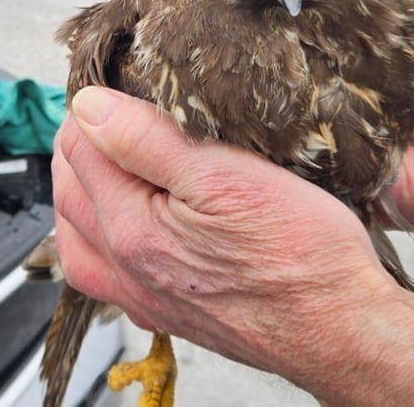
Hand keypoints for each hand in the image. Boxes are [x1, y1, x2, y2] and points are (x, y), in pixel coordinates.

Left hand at [53, 86, 413, 404]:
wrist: (343, 330)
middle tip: (103, 110)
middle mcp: (126, 269)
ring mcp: (143, 296)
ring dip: (81, 191)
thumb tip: (88, 107)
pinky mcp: (167, 313)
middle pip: (70, 192)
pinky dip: (97, 239)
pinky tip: (119, 226)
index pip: (79, 148)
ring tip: (100, 159)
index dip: (91, 106)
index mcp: (130, 229)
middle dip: (79, 144)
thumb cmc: (300, 255)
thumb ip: (145, 140)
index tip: (112, 82)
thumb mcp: (225, 175)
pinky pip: (104, 274)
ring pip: (79, 236)